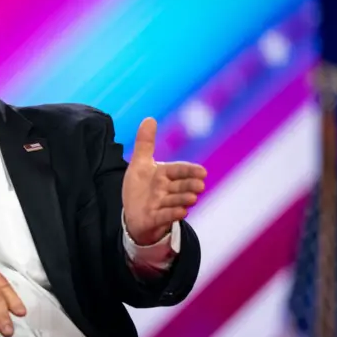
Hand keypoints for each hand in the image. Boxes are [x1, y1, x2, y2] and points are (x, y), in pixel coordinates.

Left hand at [123, 117, 206, 244]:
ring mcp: (161, 205)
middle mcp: (165, 190)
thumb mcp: (140, 164)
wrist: (134, 213)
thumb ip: (145, 142)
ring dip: (183, 200)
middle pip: (180, 187)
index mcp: (163, 175)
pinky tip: (181, 213)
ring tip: (192, 198)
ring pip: (174, 202)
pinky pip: (164, 216)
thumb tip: (150, 117)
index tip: (202, 171)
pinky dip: (171, 215)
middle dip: (190, 186)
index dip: (189, 171)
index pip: (178, 170)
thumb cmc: (141, 188)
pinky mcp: (154, 219)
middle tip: (200, 185)